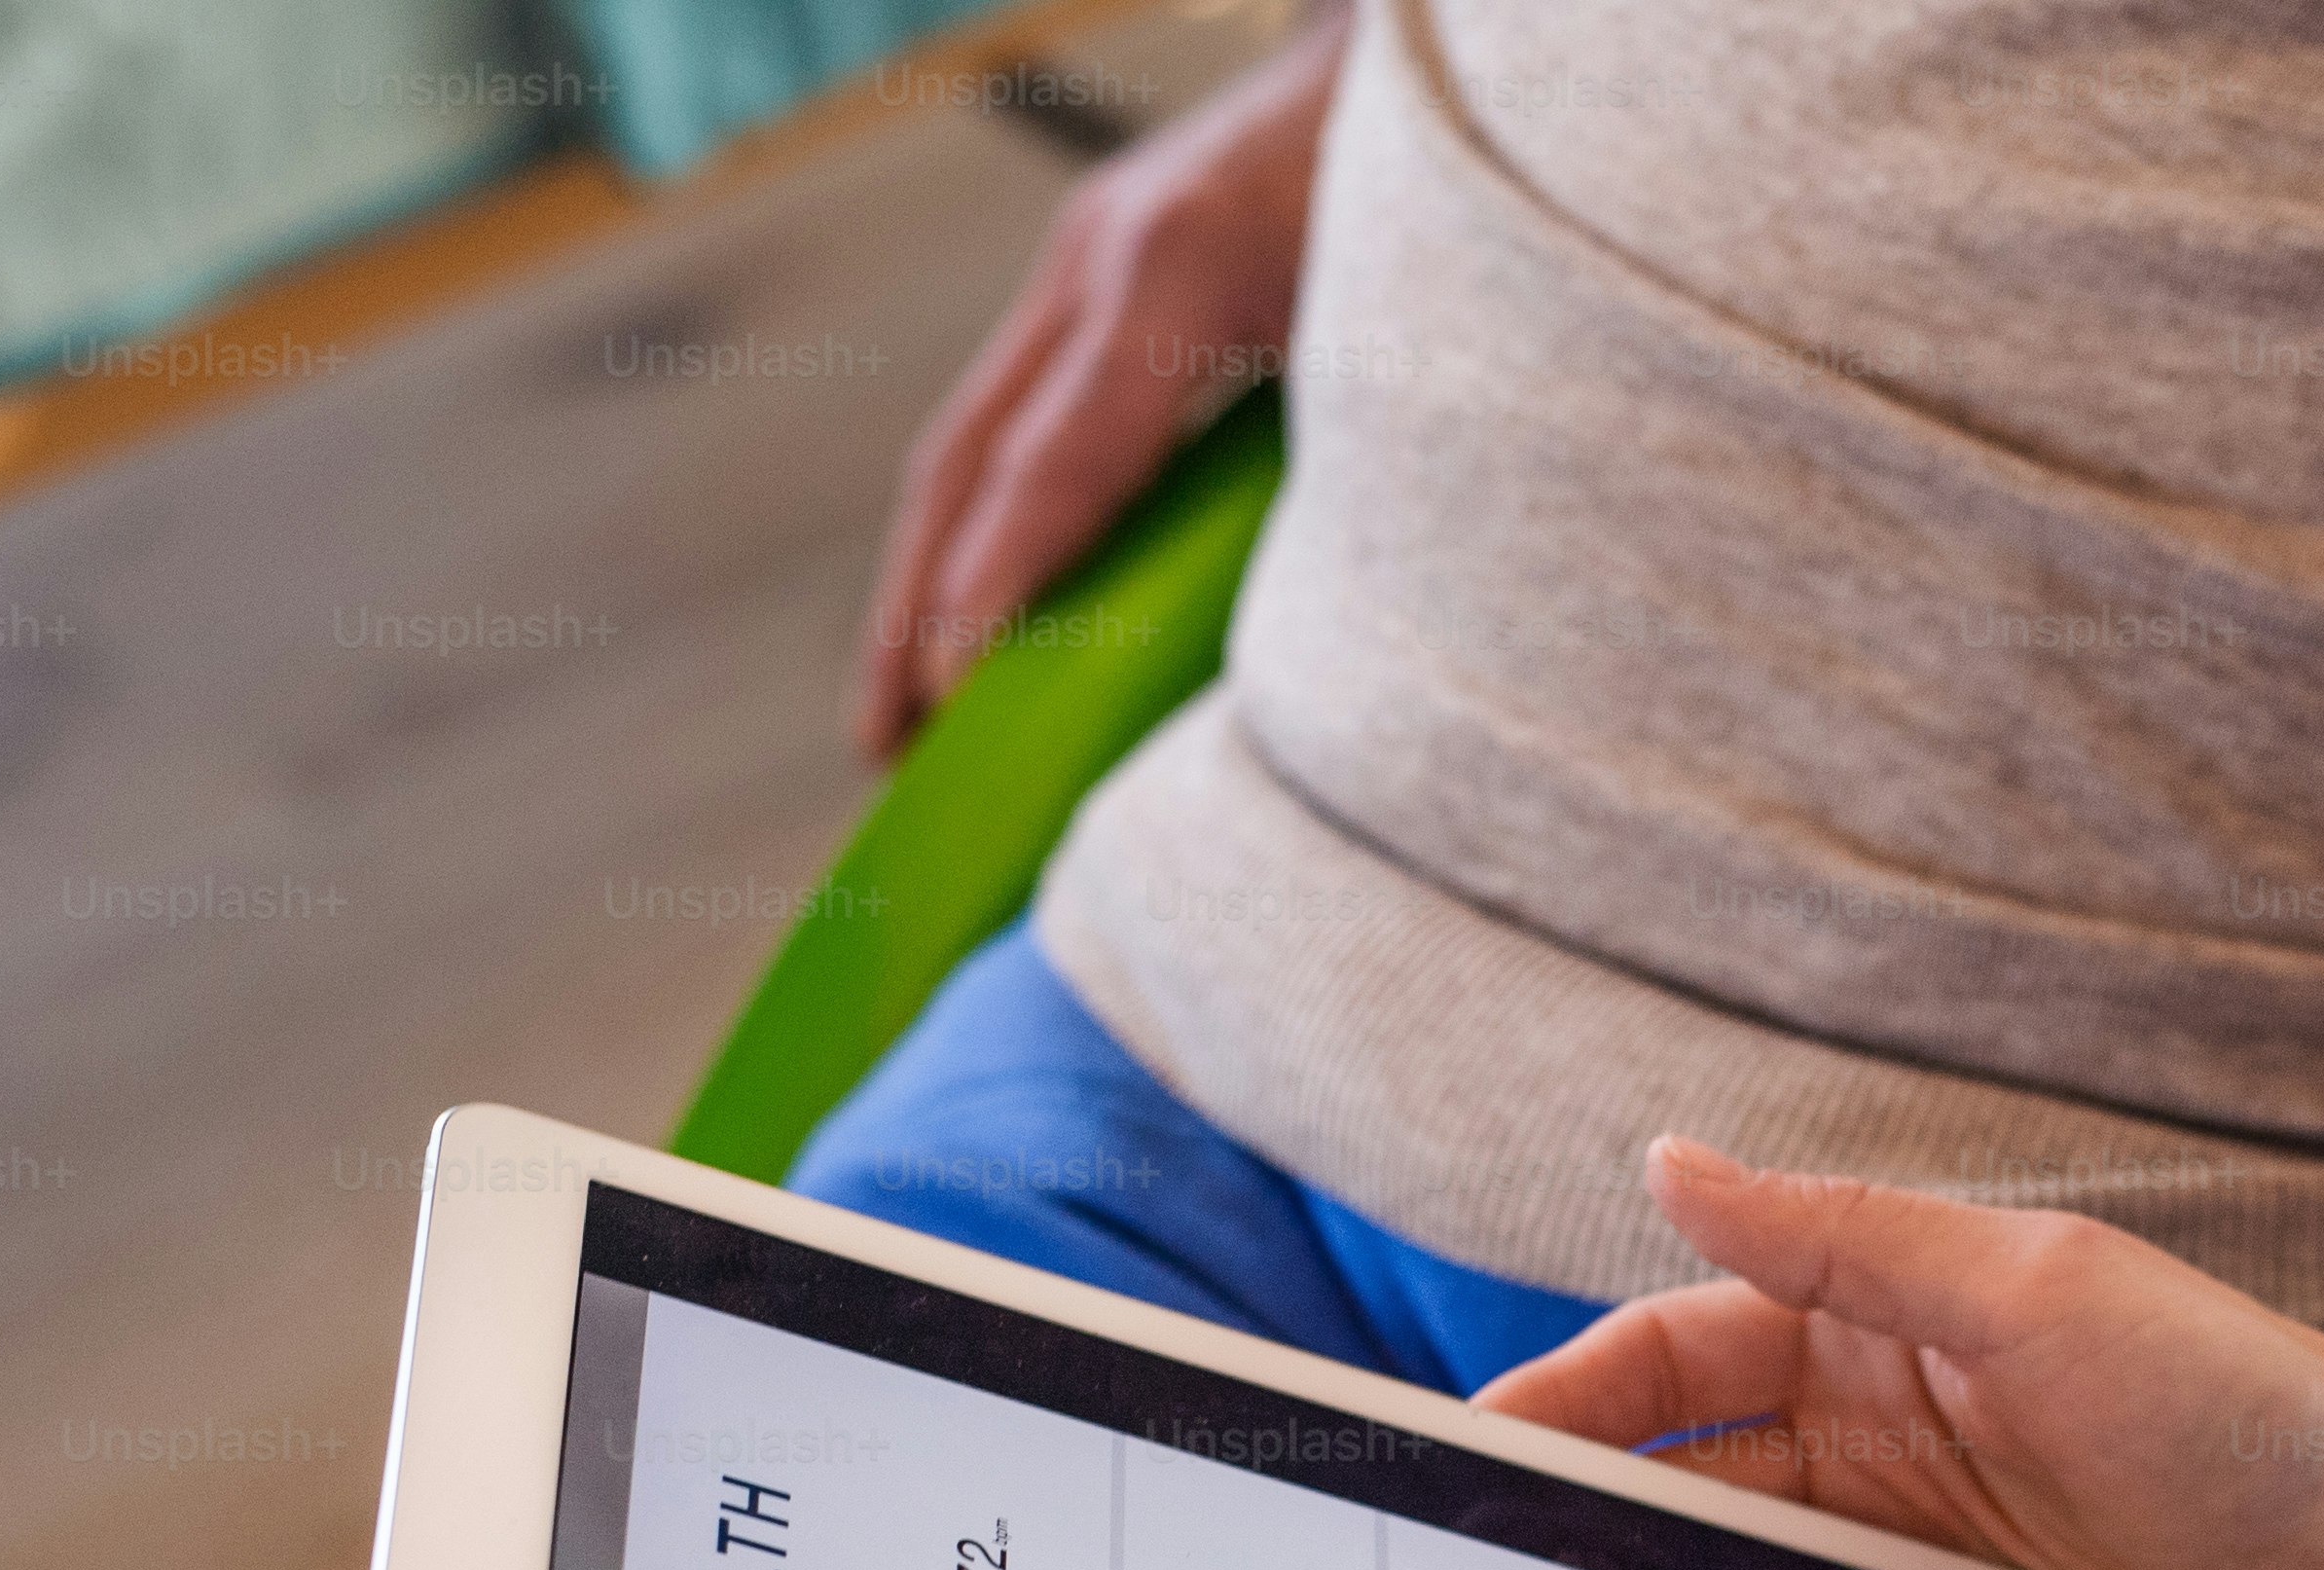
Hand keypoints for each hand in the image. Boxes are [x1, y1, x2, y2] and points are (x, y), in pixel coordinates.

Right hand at [846, 6, 1348, 752]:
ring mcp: (1088, 258)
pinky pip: (1016, 415)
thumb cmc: (1438, 196)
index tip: (954, 692)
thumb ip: (1357, 468)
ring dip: (927, 578)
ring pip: (971, 440)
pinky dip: (988, 524)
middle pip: (966, 457)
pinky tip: (982, 612)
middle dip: (913, 609)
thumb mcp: (1408, 333)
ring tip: (899, 713)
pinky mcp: (1101, 274)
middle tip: (885, 745)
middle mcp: (1103, 256)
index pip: (1055, 455)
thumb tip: (1309, 645)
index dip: (1000, 578)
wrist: (1412, 50)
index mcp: (1178, 268)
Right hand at [1480, 1142, 2323, 1569]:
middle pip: (1672, 1484)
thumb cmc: (2236, 1404)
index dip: (1560, 1399)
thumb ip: (1844, 1241)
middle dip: (1565, 1520)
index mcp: (1874, 1339)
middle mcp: (1872, 1454)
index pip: (1669, 1358)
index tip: (1459, 1448)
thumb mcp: (2031, 1292)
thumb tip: (1667, 1162)